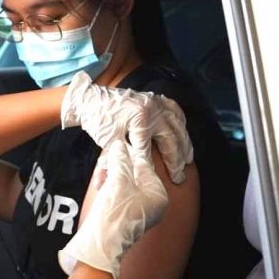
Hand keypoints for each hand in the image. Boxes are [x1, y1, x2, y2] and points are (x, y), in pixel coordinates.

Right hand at [58, 140, 167, 278]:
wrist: (99, 247)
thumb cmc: (114, 215)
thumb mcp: (118, 181)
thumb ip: (120, 160)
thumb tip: (119, 145)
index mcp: (158, 195)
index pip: (144, 166)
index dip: (128, 153)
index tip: (117, 144)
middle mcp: (153, 204)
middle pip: (134, 175)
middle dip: (117, 167)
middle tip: (105, 161)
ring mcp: (139, 212)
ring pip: (124, 184)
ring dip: (111, 177)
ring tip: (100, 176)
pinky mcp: (125, 217)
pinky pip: (119, 196)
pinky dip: (109, 188)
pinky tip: (100, 185)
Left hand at [61, 71, 193, 183]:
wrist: (91, 100)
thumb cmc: (98, 121)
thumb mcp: (108, 142)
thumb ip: (120, 159)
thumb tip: (122, 179)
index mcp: (140, 118)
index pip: (149, 148)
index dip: (154, 166)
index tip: (161, 180)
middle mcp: (152, 108)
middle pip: (170, 139)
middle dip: (176, 160)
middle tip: (179, 176)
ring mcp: (155, 102)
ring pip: (177, 126)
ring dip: (184, 144)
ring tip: (188, 160)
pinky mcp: (154, 98)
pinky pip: (174, 110)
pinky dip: (181, 122)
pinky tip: (184, 134)